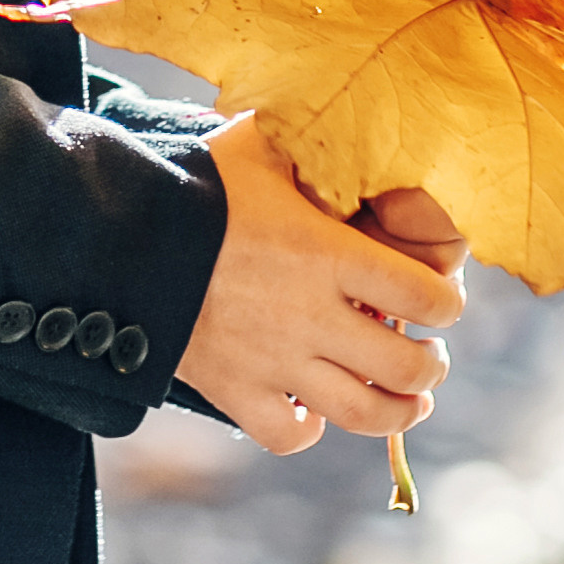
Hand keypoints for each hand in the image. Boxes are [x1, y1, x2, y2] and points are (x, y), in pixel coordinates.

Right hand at [179, 119, 460, 457]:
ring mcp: (275, 361)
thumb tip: (346, 126)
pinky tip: (313, 410)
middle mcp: (313, 315)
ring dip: (399, 411)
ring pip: (365, 414)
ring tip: (407, 399)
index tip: (442, 301)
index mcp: (329, 253)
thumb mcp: (258, 146)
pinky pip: (290, 436)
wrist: (116, 235)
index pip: (427, 296)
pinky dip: (310, 430)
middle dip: (431, 364)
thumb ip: (308, 144)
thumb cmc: (194, 181)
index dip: (447, 303)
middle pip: (408, 366)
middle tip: (430, 354)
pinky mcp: (236, 392)